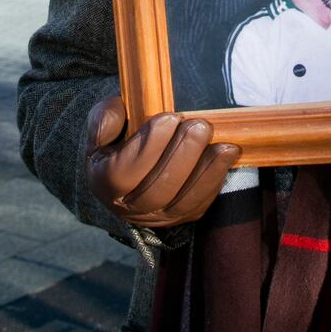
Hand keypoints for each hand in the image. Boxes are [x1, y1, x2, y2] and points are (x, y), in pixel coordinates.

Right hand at [85, 96, 240, 227]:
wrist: (133, 164)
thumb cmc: (120, 138)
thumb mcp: (106, 125)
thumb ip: (106, 119)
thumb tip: (122, 114)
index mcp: (103, 183)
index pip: (122, 173)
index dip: (147, 147)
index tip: (170, 118)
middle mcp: (128, 207)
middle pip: (157, 189)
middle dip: (183, 155)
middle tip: (200, 126)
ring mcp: (157, 216)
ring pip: (182, 201)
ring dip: (205, 171)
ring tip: (223, 145)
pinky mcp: (181, 216)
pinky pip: (199, 204)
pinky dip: (214, 181)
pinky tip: (226, 157)